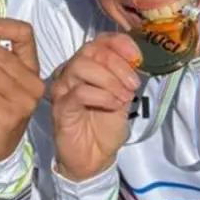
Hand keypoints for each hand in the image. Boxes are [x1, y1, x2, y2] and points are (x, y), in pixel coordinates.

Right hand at [50, 33, 140, 181]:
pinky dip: (102, 96)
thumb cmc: (106, 126)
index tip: (137, 56)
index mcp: (87, 65)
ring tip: (124, 97)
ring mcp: (63, 89)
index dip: (119, 43)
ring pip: (82, 67)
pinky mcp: (61, 107)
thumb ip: (126, 76)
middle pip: (90, 50)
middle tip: (133, 84)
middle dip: (117, 64)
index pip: (99, 41)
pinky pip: (79, 92)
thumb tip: (138, 59)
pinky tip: (114, 106)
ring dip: (110, 80)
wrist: (94, 157)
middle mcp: (71, 72)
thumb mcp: (123, 96)